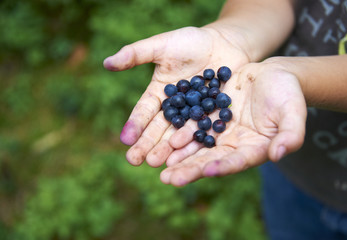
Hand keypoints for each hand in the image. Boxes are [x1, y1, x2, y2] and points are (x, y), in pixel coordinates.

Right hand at [104, 26, 249, 166]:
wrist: (225, 43)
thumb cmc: (192, 41)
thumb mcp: (162, 45)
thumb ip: (136, 54)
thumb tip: (106, 63)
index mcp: (159, 93)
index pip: (144, 111)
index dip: (135, 125)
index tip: (125, 140)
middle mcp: (174, 108)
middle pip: (159, 128)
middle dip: (146, 144)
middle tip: (135, 161)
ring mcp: (193, 114)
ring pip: (178, 134)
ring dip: (167, 150)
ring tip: (156, 164)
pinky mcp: (212, 118)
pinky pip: (202, 132)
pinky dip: (194, 145)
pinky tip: (186, 158)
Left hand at [160, 60, 306, 185]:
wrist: (272, 75)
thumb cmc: (288, 93)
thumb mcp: (293, 112)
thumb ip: (290, 134)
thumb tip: (279, 154)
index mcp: (255, 149)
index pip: (238, 161)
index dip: (224, 166)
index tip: (208, 171)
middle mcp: (234, 145)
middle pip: (211, 159)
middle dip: (190, 169)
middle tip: (169, 179)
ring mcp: (220, 132)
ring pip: (197, 146)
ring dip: (178, 155)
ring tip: (157, 164)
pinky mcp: (210, 116)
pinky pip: (193, 126)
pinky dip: (180, 133)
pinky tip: (164, 139)